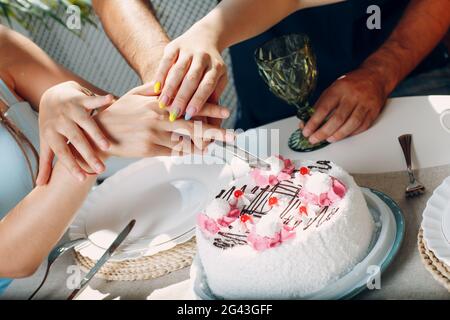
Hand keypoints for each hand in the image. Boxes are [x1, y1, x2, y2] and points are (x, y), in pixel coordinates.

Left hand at [37, 81, 113, 184]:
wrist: (50, 95)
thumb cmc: (51, 124)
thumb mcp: (46, 143)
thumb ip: (45, 164)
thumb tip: (40, 185)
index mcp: (52, 133)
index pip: (62, 153)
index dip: (72, 166)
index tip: (83, 179)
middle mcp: (61, 121)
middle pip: (76, 140)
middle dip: (88, 154)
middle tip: (101, 169)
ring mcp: (71, 109)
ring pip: (85, 122)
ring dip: (96, 134)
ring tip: (108, 147)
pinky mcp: (81, 99)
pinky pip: (91, 100)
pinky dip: (101, 100)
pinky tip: (111, 100)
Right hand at [95, 83, 233, 157]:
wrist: (100, 131)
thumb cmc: (119, 111)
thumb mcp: (136, 94)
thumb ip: (156, 89)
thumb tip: (172, 84)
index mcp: (159, 103)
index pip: (189, 105)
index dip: (210, 109)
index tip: (225, 111)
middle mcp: (159, 119)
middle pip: (194, 126)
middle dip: (215, 131)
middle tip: (232, 135)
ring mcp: (155, 136)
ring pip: (186, 143)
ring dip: (202, 145)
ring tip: (215, 146)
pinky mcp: (150, 150)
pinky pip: (173, 153)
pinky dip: (185, 152)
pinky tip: (195, 152)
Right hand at [153, 24, 227, 121]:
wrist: (204, 37)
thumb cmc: (211, 68)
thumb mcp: (219, 79)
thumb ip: (213, 96)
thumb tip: (209, 116)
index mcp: (216, 67)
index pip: (207, 85)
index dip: (198, 100)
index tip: (190, 114)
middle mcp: (203, 57)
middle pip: (192, 79)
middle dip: (182, 97)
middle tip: (174, 114)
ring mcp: (188, 50)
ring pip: (178, 70)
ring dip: (169, 88)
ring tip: (162, 104)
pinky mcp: (175, 46)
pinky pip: (166, 61)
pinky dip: (161, 75)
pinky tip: (156, 88)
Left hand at [302, 67, 387, 143]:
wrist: (375, 76)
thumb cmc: (349, 85)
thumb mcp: (332, 90)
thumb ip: (320, 105)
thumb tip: (306, 123)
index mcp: (339, 89)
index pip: (324, 108)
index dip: (313, 122)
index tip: (306, 131)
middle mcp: (352, 96)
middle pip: (337, 119)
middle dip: (323, 132)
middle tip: (314, 139)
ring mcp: (364, 103)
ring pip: (351, 124)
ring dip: (338, 135)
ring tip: (329, 139)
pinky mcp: (374, 111)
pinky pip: (363, 126)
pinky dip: (352, 133)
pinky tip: (343, 135)